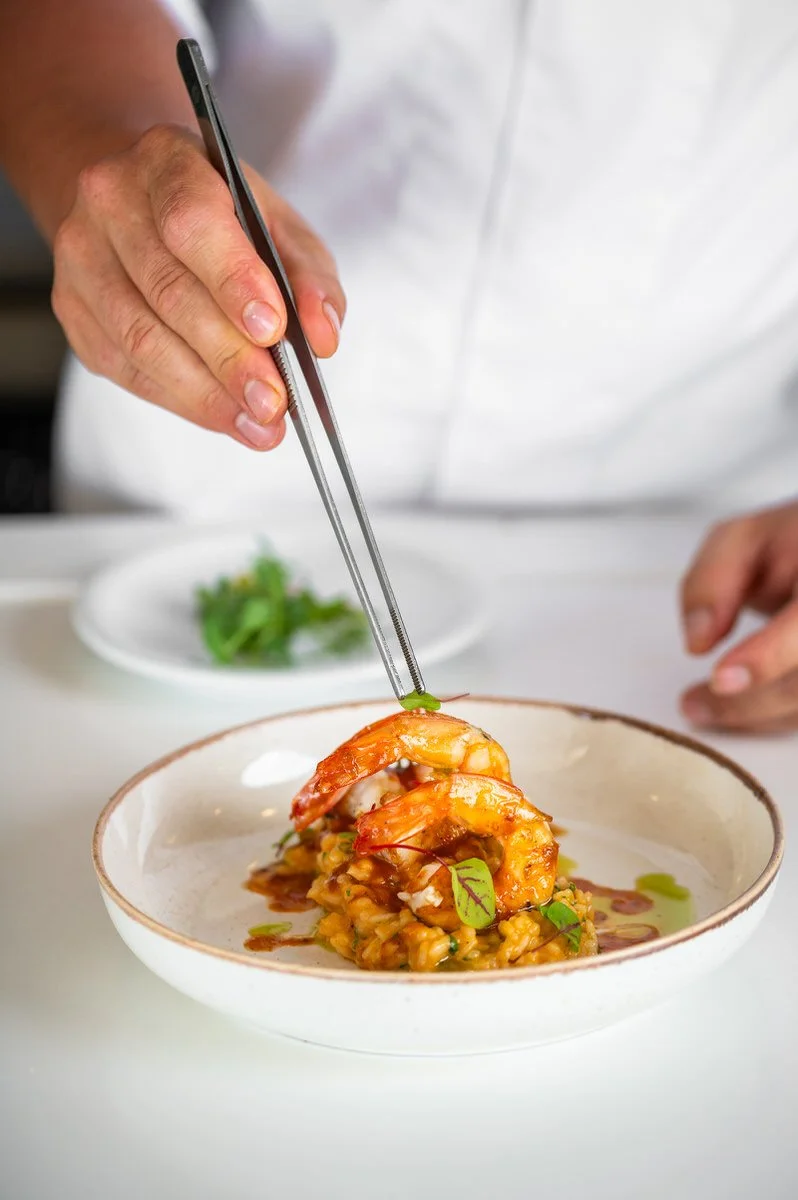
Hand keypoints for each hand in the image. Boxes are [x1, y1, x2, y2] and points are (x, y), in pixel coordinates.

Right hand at [51, 124, 344, 449]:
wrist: (139, 203)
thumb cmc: (219, 216)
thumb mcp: (278, 226)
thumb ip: (309, 278)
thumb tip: (322, 336)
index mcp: (166, 160)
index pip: (192, 220)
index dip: (232, 279)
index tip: (272, 329)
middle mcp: (110, 200)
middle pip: (167, 290)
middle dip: (228, 357)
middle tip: (273, 401)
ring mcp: (82, 257)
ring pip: (140, 339)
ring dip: (205, 393)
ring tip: (256, 422)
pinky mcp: (73, 309)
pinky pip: (125, 368)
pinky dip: (181, 401)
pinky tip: (223, 416)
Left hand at [680, 500, 797, 730]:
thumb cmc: (793, 545)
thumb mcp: (742, 540)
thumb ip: (712, 581)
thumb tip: (698, 642)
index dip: (767, 656)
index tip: (721, 678)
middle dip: (744, 701)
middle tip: (691, 703)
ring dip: (752, 717)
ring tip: (701, 706)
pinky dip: (767, 716)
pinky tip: (734, 708)